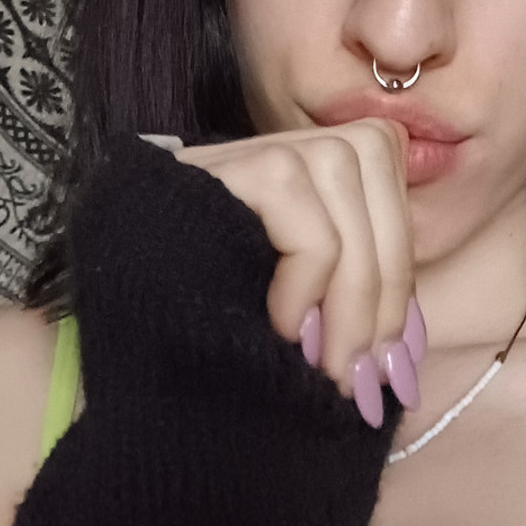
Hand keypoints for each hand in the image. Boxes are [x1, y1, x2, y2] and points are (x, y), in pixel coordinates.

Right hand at [157, 121, 425, 425]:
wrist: (121, 380)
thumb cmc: (213, 358)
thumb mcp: (299, 328)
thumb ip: (351, 305)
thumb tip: (403, 348)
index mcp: (294, 173)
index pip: (381, 166)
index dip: (399, 258)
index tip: (391, 353)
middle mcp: (262, 145)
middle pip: (371, 156)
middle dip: (387, 278)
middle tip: (366, 369)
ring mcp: (229, 151)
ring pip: (340, 166)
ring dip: (351, 280)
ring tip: (326, 358)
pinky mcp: (205, 167)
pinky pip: (292, 197)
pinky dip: (306, 272)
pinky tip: (282, 328)